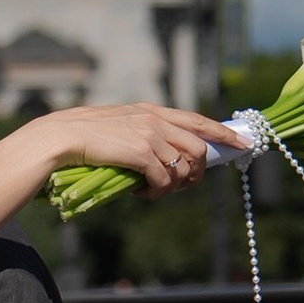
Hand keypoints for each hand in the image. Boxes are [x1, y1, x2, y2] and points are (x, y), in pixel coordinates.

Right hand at [51, 103, 235, 192]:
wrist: (62, 138)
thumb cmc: (85, 138)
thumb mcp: (120, 127)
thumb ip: (144, 135)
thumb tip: (163, 161)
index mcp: (152, 111)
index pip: (198, 120)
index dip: (222, 133)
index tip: (241, 144)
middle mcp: (155, 119)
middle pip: (198, 148)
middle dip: (194, 172)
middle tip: (179, 186)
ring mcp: (149, 134)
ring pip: (183, 166)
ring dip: (174, 185)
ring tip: (154, 190)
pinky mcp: (140, 151)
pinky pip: (163, 179)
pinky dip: (155, 191)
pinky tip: (140, 192)